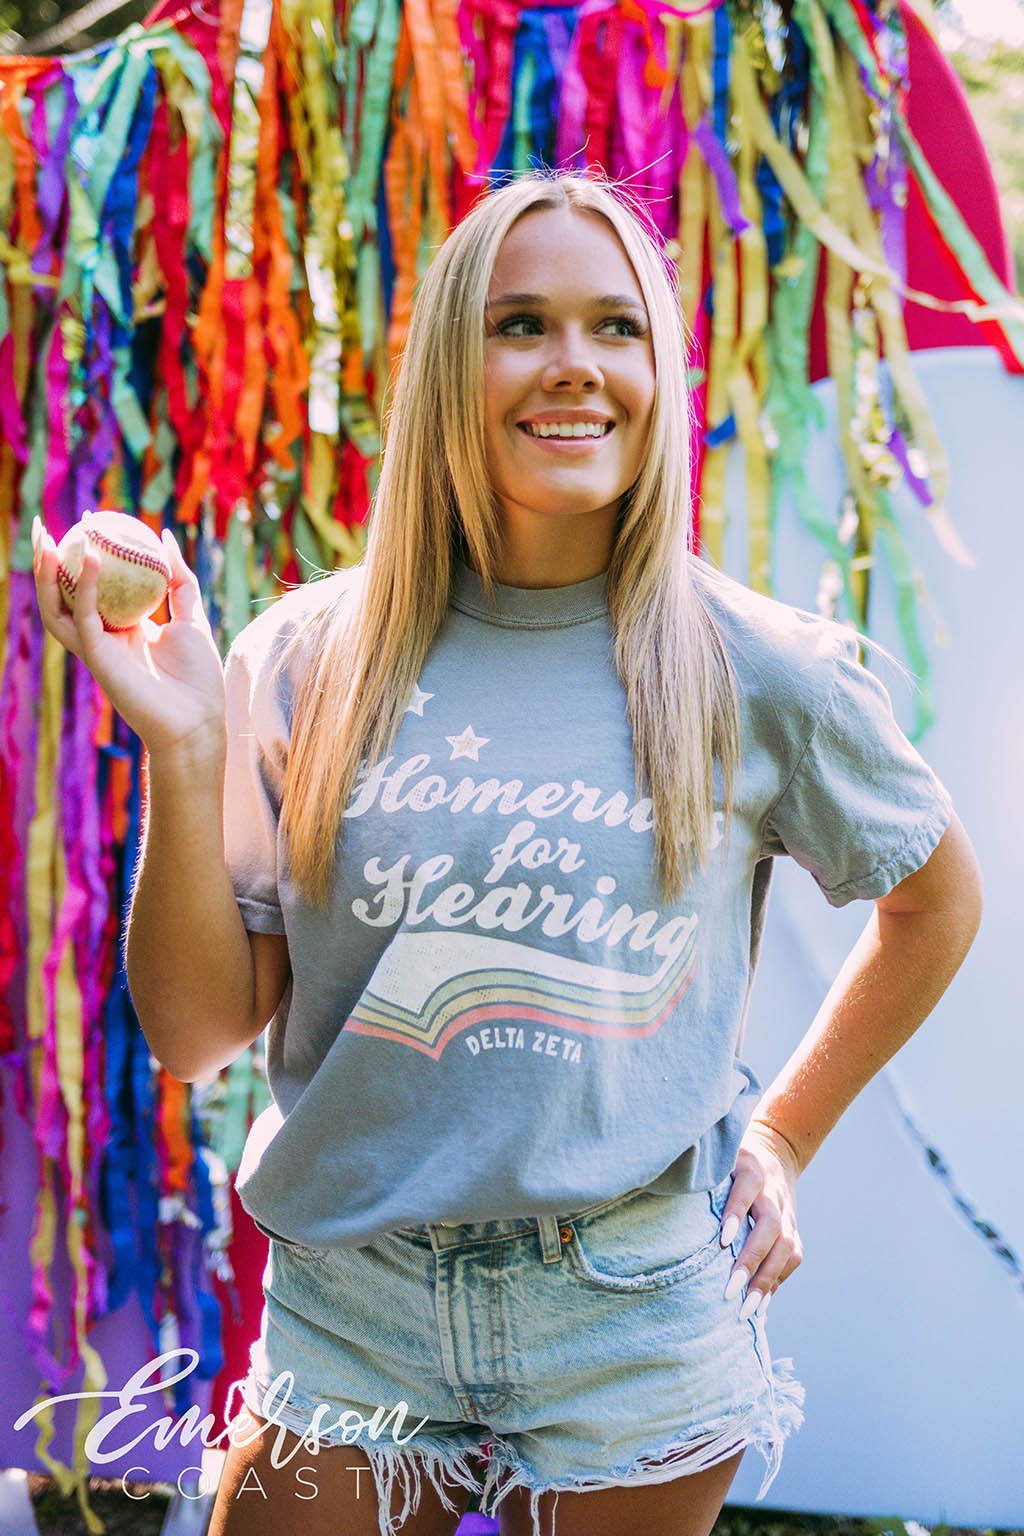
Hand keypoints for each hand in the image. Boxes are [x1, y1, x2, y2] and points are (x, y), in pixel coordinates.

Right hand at [32, 515, 226, 763]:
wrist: (199, 721)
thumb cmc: (198, 677)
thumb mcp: (191, 617)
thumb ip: (179, 578)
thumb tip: (165, 535)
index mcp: (122, 628)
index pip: (91, 586)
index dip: (83, 555)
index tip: (87, 521)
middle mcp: (102, 638)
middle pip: (61, 596)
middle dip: (46, 563)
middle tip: (45, 527)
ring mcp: (95, 649)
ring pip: (55, 609)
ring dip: (45, 575)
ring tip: (46, 539)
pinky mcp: (97, 659)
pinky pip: (83, 618)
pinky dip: (84, 587)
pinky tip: (89, 557)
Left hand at [718, 1119, 803, 1322]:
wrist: (776, 1150)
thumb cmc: (730, 1160)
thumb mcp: (717, 1156)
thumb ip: (699, 1172)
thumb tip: (658, 1188)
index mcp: (751, 1168)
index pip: (748, 1187)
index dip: (736, 1211)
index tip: (722, 1240)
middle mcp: (772, 1191)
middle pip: (771, 1225)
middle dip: (752, 1259)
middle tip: (729, 1289)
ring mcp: (787, 1211)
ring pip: (788, 1246)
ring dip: (767, 1279)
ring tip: (747, 1309)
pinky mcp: (793, 1228)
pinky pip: (793, 1258)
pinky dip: (777, 1282)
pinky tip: (760, 1305)